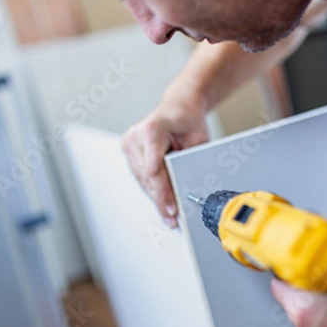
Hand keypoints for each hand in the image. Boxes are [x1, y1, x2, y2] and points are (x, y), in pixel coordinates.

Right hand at [121, 88, 208, 227]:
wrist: (179, 106)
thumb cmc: (189, 119)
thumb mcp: (198, 140)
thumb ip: (189, 163)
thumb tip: (187, 192)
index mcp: (151, 130)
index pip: (155, 170)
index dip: (163, 194)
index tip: (171, 210)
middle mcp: (135, 136)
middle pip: (147, 178)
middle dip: (161, 201)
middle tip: (172, 220)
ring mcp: (129, 143)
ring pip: (142, 180)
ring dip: (155, 197)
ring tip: (168, 215)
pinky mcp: (128, 150)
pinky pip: (140, 175)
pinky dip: (151, 188)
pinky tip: (161, 201)